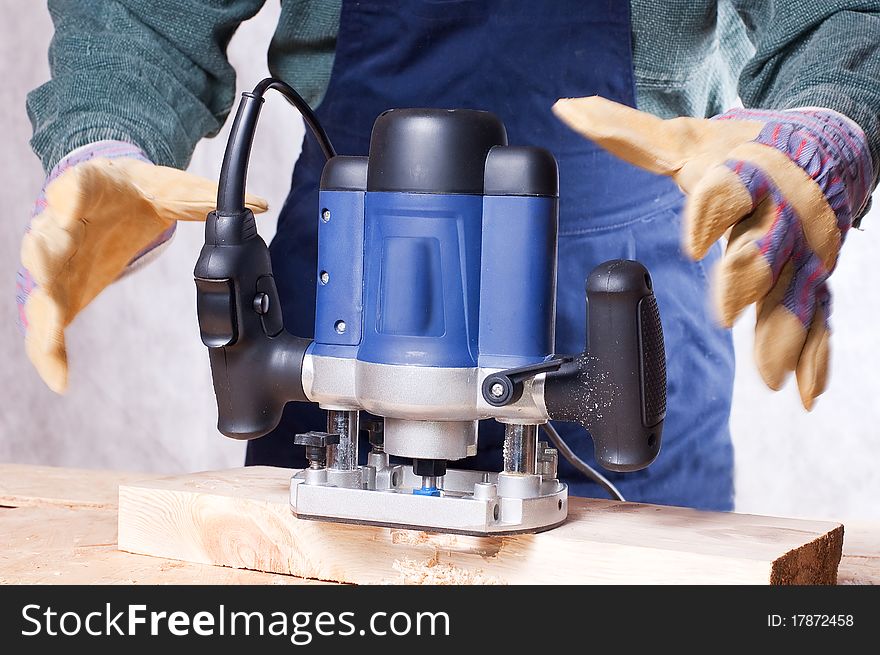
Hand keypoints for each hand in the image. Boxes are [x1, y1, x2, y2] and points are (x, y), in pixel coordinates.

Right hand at [18, 141, 267, 392]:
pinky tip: (60, 379)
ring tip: (50, 331)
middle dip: (44, 254)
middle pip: (47, 239)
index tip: (70, 202)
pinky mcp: (63, 292)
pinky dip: (49, 352)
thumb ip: (207, 199)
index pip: (78, 186)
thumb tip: (259, 203)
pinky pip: (48, 325)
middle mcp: (66, 225)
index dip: (71, 194)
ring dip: (42, 307)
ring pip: (40, 285)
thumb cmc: (136, 193)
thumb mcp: (172, 189)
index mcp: (93, 188)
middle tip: (44, 266)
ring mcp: (60, 261)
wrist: (110, 199)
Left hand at [553, 98, 872, 408]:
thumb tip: (566, 110)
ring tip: (769, 375)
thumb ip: (626, 133)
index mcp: (745, 175)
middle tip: (728, 313)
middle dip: (750, 280)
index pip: (729, 192)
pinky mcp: (816, 279)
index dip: (711, 214)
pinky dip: (816, 357)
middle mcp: (780, 214)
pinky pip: (820, 321)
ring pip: (797, 294)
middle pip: (768, 248)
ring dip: (785, 334)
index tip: (692, 243)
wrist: (824, 147)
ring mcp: (804, 251)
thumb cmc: (742, 148)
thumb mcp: (685, 138)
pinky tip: (806, 392)